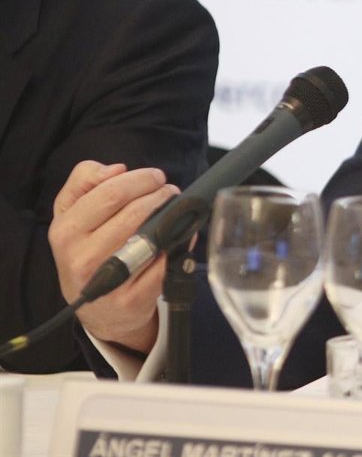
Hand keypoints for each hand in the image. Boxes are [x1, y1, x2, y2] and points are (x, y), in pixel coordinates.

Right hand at [48, 160, 179, 353]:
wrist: (98, 309)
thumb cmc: (88, 250)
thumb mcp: (72, 213)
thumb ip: (85, 181)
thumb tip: (116, 168)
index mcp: (65, 230)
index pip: (109, 193)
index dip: (139, 179)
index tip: (155, 176)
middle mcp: (81, 256)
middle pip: (132, 212)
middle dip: (159, 194)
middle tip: (169, 189)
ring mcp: (107, 280)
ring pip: (149, 236)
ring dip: (171, 215)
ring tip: (175, 207)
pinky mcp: (130, 299)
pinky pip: (164, 264)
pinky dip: (179, 244)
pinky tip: (181, 236)